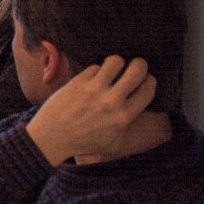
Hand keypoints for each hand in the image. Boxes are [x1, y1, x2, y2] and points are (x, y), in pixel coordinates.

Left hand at [25, 56, 159, 165]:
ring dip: (117, 62)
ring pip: (115, 61)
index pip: (148, 90)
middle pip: (137, 70)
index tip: (145, 79)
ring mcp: (94, 90)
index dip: (150, 80)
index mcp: (124, 117)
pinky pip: (94, 67)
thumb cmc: (84, 142)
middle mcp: (112, 102)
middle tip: (135, 64)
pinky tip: (93, 77)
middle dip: (139, 64)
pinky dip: (96, 70)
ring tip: (114, 68)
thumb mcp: (114, 141)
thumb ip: (129, 124)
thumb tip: (141, 107)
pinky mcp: (78, 82)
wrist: (53, 137)